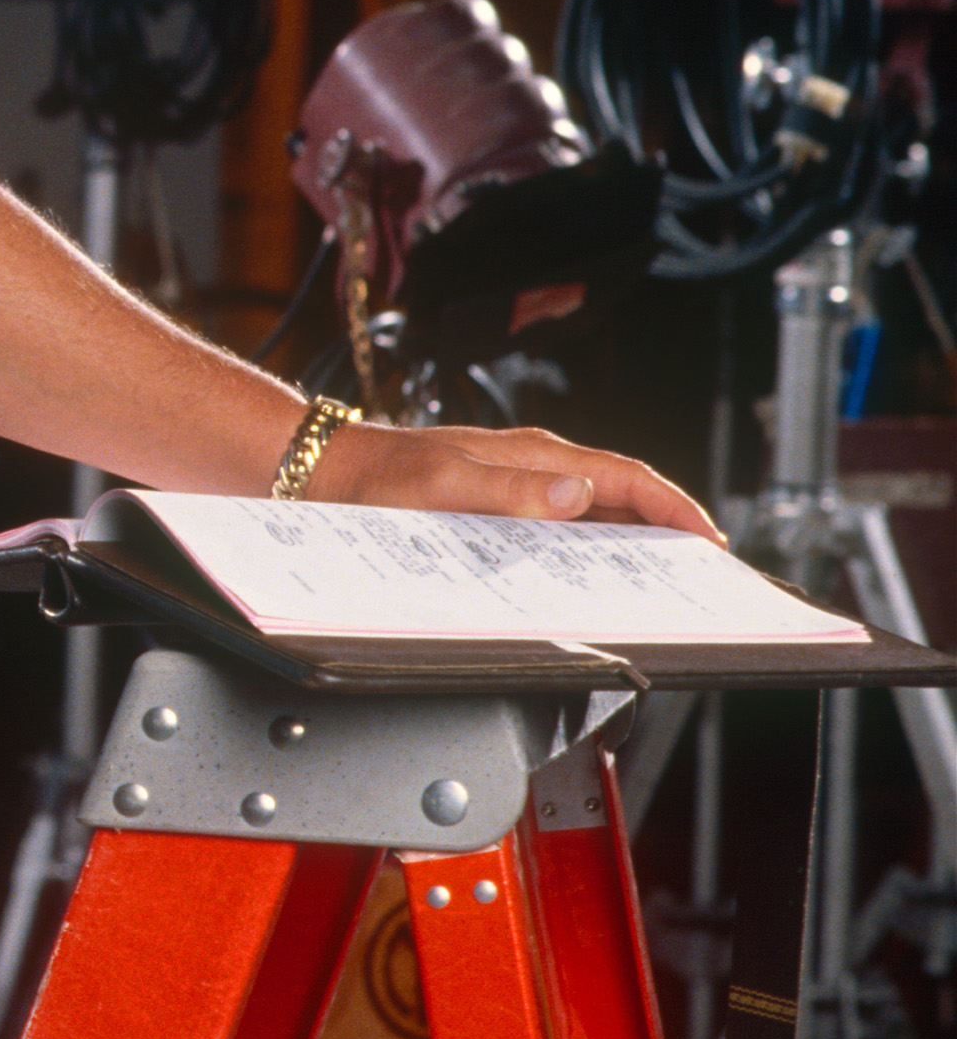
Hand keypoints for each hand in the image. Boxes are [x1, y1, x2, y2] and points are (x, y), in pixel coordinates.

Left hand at [308, 418, 719, 539]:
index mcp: (536, 455)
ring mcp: (519, 486)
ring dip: (629, 544)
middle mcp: (535, 467)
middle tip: (699, 575)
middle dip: (666, 531)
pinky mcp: (499, 506)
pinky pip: (559, 528)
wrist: (328, 474)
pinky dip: (586, 551)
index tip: (709, 541)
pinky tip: (587, 577)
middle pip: (622, 497)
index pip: (628, 477)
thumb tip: (577, 496)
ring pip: (595, 514)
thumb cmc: (380, 476)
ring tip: (659, 583)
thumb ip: (510, 491)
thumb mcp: (445, 485)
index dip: (676, 508)